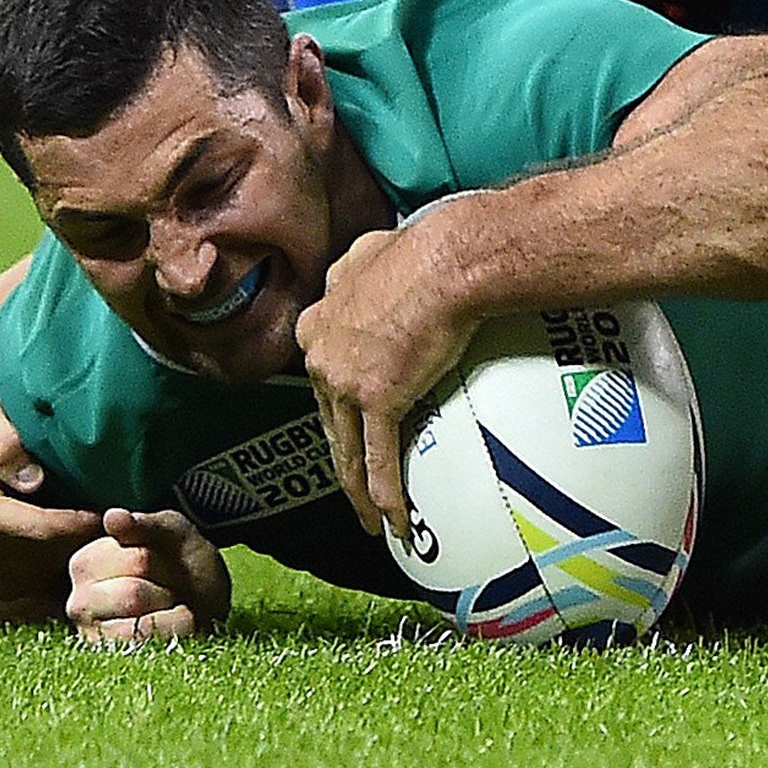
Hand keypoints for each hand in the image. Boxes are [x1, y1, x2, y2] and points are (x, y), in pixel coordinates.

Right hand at [0, 386, 100, 617]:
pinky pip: (4, 585)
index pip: (39, 531)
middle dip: (76, 545)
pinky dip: (35, 572)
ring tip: (90, 537)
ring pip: (22, 579)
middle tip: (113, 528)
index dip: (80, 525)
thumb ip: (6, 443)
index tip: (112, 513)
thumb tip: (35, 479)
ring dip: (58, 562)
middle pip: (35, 560)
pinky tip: (57, 549)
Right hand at [65, 508, 229, 645]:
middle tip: (170, 587)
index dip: (165, 562)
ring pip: (139, 623)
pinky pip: (147, 645)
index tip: (166, 562)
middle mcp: (79, 599)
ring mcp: (91, 634)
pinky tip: (171, 625)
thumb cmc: (184, 564)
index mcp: (87, 560)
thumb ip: (146, 524)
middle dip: (167, 590)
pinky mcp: (108, 660)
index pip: (136, 561)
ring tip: (169, 606)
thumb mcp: (175, 532)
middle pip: (134, 594)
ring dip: (170, 613)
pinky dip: (172, 632)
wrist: (206, 602)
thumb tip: (113, 517)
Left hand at [295, 220, 475, 539]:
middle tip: (357, 484)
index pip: (321, 372)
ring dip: (356, 492)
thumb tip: (370, 260)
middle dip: (341, 456)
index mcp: (320, 319)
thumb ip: (360, 267)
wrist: (447, 261)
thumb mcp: (374, 249)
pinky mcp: (378, 401)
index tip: (347, 419)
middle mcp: (321, 354)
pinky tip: (393, 521)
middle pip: (328, 419)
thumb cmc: (423, 246)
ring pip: (345, 449)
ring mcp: (345, 382)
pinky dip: (384, 494)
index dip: (333, 402)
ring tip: (370, 519)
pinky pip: (379, 458)